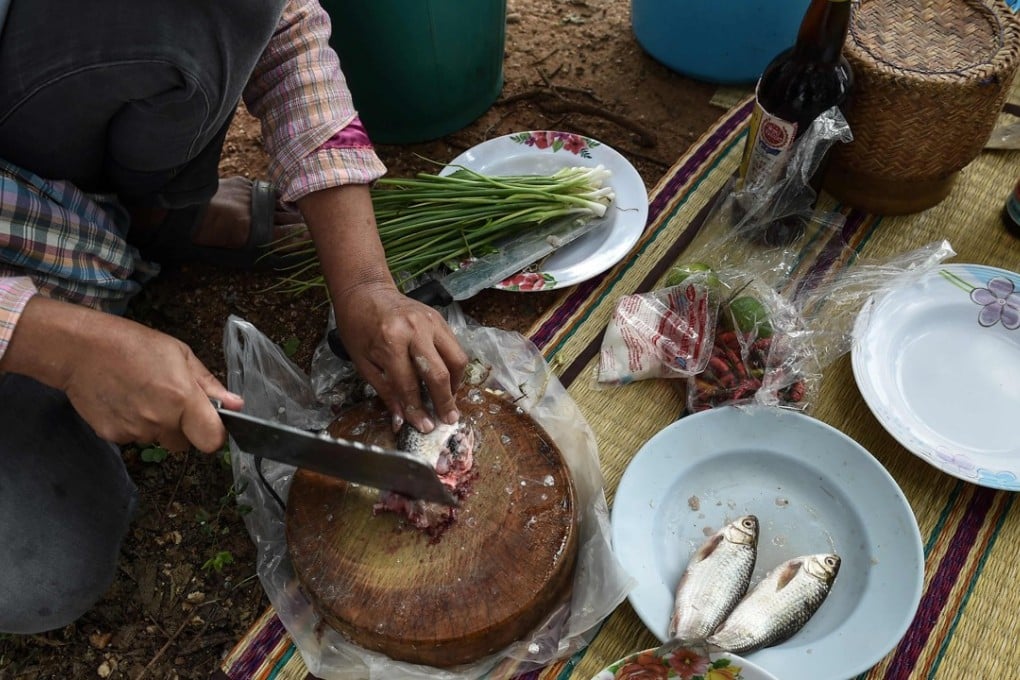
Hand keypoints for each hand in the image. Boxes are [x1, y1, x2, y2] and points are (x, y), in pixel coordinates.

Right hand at [2, 296, 243, 452]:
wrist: (80, 349)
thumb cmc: (134, 345)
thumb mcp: (180, 354)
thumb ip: (208, 384)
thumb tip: (236, 405)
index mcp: (183, 400)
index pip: (212, 440)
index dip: (213, 433)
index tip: (208, 421)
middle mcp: (160, 422)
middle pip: (184, 443)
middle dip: (183, 428)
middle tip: (168, 400)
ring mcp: (134, 432)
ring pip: (157, 440)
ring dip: (156, 425)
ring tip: (141, 394)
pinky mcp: (112, 436)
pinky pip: (133, 438)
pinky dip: (132, 424)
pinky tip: (123, 400)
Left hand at [297, 183, 467, 431]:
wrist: (365, 291)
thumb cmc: (357, 327)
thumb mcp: (363, 363)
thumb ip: (386, 391)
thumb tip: (402, 420)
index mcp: (390, 342)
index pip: (409, 384)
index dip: (418, 409)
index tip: (425, 427)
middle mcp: (415, 331)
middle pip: (438, 374)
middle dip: (444, 401)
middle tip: (448, 419)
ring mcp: (431, 322)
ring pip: (456, 359)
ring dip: (455, 384)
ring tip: (449, 398)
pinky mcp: (439, 318)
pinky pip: (454, 346)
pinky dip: (454, 367)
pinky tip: (447, 379)